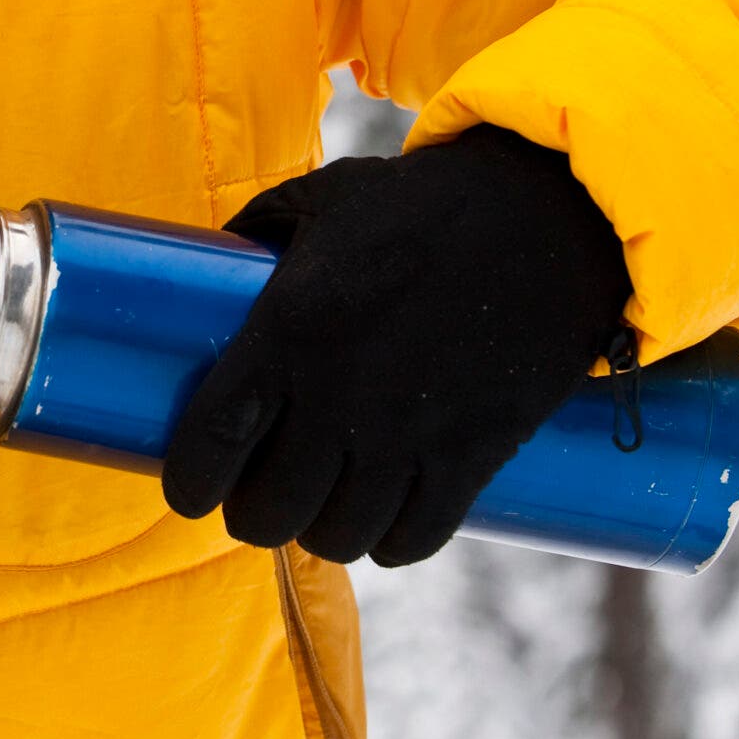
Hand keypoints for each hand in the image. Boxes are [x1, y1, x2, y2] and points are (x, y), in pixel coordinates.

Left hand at [162, 125, 630, 566]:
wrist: (550, 217)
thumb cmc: (428, 203)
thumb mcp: (330, 196)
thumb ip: (267, 224)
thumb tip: (223, 245)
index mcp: (289, 331)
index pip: (209, 443)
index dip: (188, 482)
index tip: (191, 485)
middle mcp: (339, 396)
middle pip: (266, 514)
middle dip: (254, 512)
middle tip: (265, 488)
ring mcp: (408, 435)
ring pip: (336, 539)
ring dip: (323, 529)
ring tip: (325, 501)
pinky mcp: (472, 457)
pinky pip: (412, 542)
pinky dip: (391, 542)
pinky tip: (385, 514)